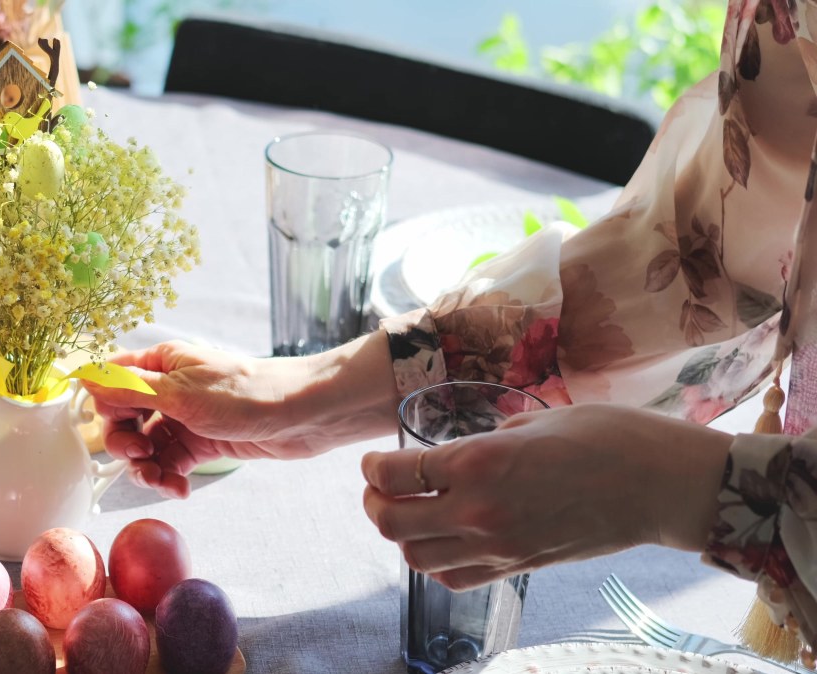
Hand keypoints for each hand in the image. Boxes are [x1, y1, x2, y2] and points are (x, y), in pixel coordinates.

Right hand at [87, 334, 397, 497]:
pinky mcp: (203, 443)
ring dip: (148, 469)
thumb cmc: (244, 394)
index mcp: (160, 363)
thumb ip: (130, 389)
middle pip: (124, 418)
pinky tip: (181, 490)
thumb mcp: (180, 393)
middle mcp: (169, 388)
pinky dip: (170, 478)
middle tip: (140, 458)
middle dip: (125, 444)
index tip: (118, 425)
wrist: (303, 415)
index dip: (105, 406)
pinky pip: (171, 463)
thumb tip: (83, 374)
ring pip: (147, 446)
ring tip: (163, 482)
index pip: (112, 381)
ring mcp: (186, 418)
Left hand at [361, 404, 730, 590]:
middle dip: (374, 503)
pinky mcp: (517, 567)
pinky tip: (443, 536)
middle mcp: (478, 509)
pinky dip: (434, 560)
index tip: (373, 461)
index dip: (372, 468)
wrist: (660, 484)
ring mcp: (497, 545)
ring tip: (409, 511)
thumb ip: (482, 441)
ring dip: (401, 534)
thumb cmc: (606, 437)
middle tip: (379, 487)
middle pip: (390, 523)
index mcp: (478, 461)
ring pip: (415, 557)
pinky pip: (453, 577)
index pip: (394, 475)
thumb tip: (456, 457)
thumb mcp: (531, 420)